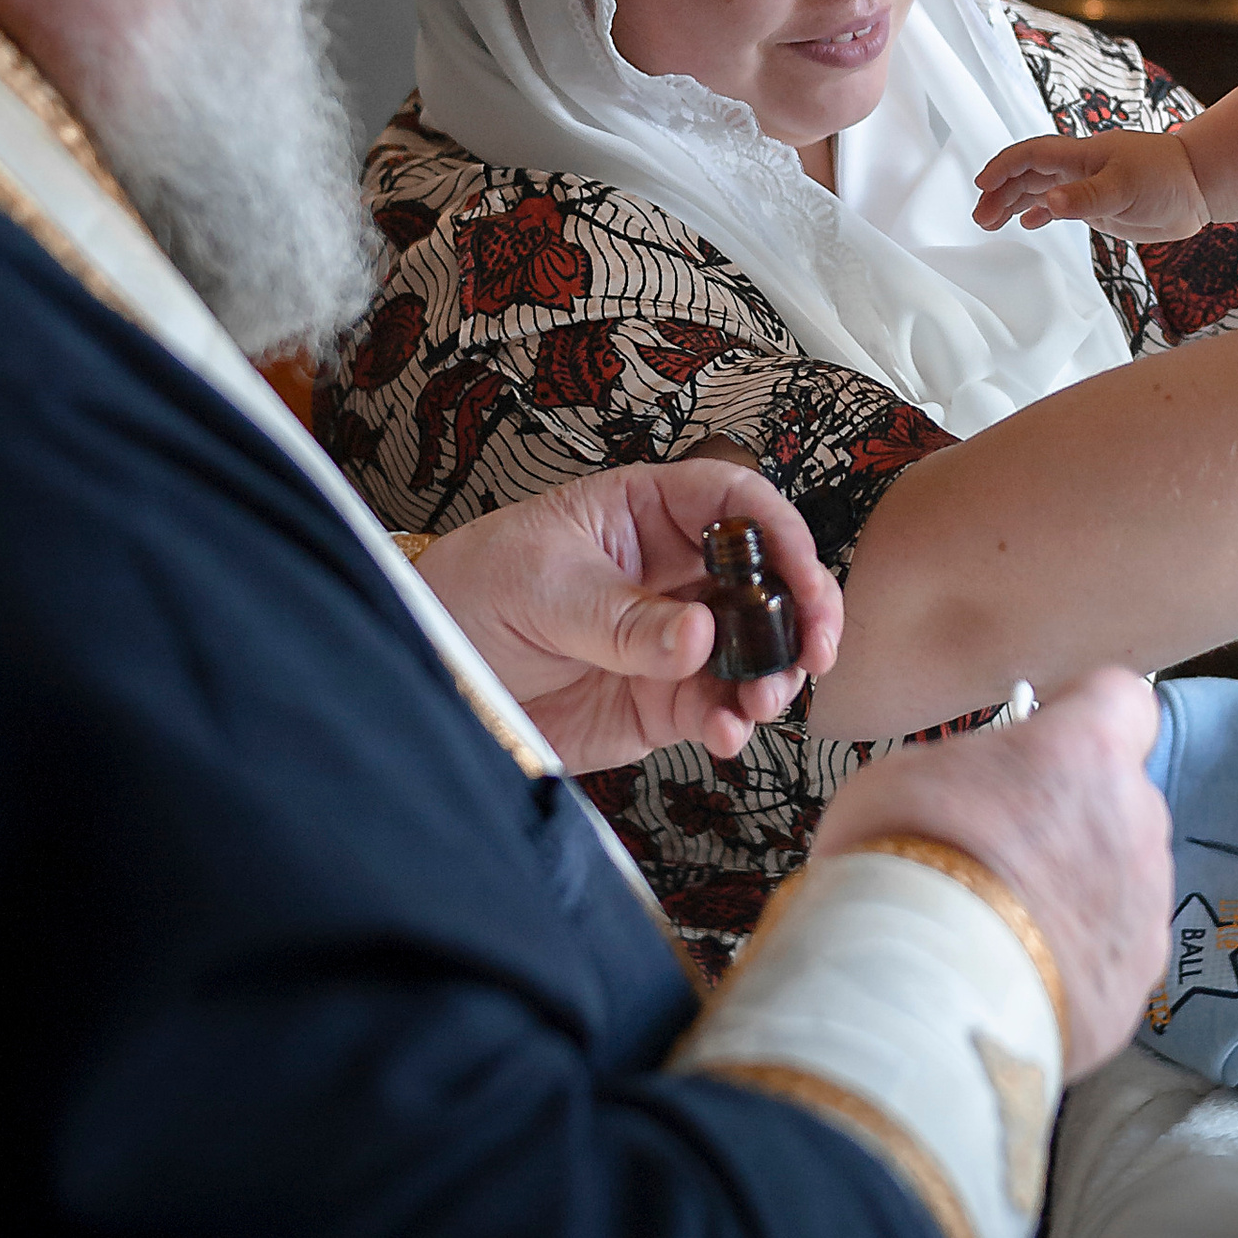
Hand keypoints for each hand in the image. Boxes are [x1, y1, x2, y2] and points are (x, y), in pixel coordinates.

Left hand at [415, 463, 842, 772]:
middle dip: (801, 613)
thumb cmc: (471, 592)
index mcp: (644, 513)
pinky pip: (715, 708)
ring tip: (761, 701)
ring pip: (753, 650)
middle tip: (814, 649)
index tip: (802, 576)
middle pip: (764, 580)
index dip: (779, 533)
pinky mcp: (659, 701)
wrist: (424, 670)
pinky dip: (732, 724)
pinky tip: (726, 732)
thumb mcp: (542, 589)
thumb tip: (699, 636)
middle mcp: (671, 573)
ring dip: (773, 676)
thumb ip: (623, 619)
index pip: (735, 504)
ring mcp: (671, 640)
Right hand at [810, 670, 1170, 1078]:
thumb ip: (971, 769)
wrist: (917, 990)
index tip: (1044, 745)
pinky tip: (1017, 974)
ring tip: (1003, 928)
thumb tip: (974, 790)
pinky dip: (1076, 959)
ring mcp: (1145, 904)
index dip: (1083, 719)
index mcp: (1089, 750)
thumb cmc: (903, 861)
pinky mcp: (1136, 977)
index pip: (1123, 699)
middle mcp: (1137, 818)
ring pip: (1120, 880)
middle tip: (1002, 851)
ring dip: (1076, 891)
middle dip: (1073, 817)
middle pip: (1119, 798)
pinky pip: (1112, 952)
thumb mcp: (908, 776)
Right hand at [974, 126, 1208, 240]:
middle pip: (1028, 175)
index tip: (981, 185)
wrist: (1200, 188)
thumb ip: (1086, 197)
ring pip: (1040, 190)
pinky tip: (1029, 223)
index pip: (1030, 156)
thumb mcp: (1125, 187)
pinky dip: (1040, 212)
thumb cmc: (1167, 177)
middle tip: (980, 217)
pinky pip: (1060, 206)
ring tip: (990, 222)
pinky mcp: (1099, 205)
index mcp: (1079, 156)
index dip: (1003, 167)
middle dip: (1000, 193)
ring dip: (1014, 203)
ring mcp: (1087, 186)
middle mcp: (1078, 169)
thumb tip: (1047, 205)